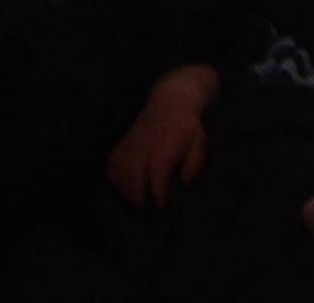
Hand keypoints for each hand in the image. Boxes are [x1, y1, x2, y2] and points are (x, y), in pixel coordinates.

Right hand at [108, 94, 208, 208]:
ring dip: (125, 188)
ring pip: (122, 168)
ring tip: (131, 204)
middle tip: (141, 213)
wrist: (171, 100)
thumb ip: (195, 164)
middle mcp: (146, 144)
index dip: (157, 191)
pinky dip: (114, 174)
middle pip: (135, 173)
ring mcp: (133, 141)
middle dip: (137, 195)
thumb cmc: (188, 127)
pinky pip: (114, 159)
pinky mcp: (126, 139)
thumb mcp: (200, 143)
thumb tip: (186, 183)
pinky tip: (120, 186)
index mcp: (166, 146)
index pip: (157, 171)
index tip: (161, 206)